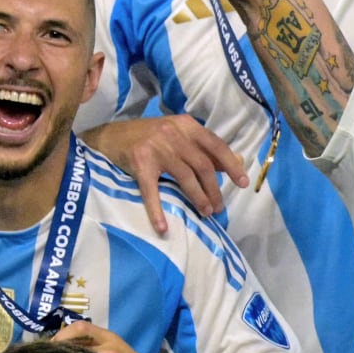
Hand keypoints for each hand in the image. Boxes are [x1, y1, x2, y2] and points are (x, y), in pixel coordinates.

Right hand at [79, 114, 247, 231]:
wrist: (110, 136)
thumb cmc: (148, 137)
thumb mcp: (178, 134)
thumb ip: (204, 147)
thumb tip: (236, 162)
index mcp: (186, 125)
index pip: (216, 146)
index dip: (231, 166)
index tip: (243, 183)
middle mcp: (173, 134)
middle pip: (203, 165)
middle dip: (214, 189)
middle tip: (218, 207)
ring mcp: (156, 149)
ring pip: (185, 178)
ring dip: (198, 199)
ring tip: (205, 213)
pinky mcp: (140, 164)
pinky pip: (152, 192)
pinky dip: (157, 211)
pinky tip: (163, 227)